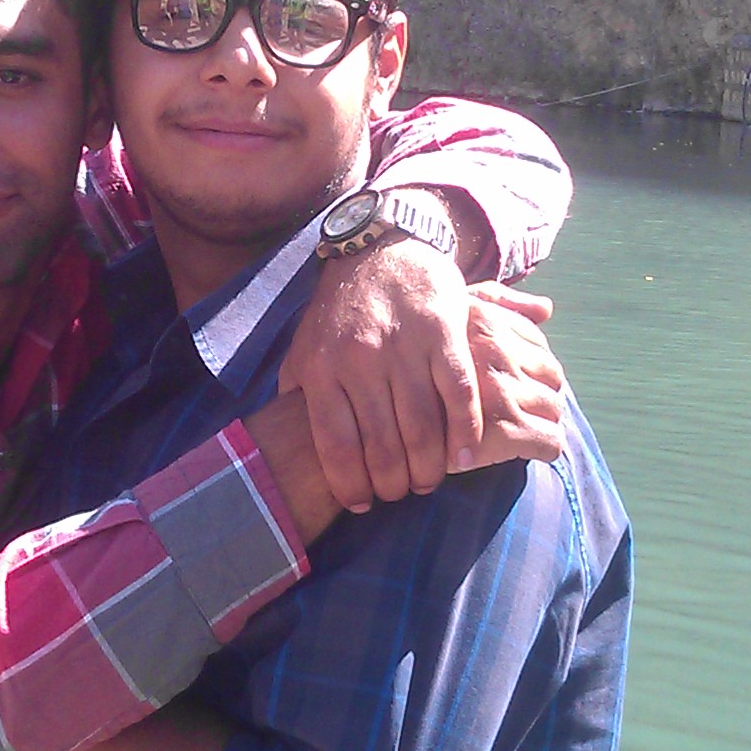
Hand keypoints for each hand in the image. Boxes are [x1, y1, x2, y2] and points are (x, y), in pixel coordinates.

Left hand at [281, 240, 567, 511]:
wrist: (382, 245)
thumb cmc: (341, 307)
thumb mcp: (306, 344)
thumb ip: (298, 391)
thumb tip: (285, 441)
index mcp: (321, 369)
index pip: (336, 447)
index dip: (351, 486)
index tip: (362, 505)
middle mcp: (360, 361)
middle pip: (383, 447)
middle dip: (394, 484)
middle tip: (402, 494)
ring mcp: (404, 347)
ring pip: (422, 429)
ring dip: (430, 468)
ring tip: (431, 480)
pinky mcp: (443, 334)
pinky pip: (459, 396)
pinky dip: (465, 434)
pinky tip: (464, 457)